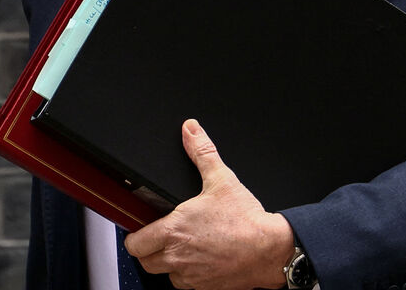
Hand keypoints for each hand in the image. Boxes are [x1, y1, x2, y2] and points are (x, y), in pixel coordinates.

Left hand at [124, 119, 294, 289]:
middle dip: (148, 251)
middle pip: (145, 262)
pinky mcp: (206, 286)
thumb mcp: (221, 179)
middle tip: (158, 238)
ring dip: (167, 264)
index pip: (135, 243)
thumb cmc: (246, 220)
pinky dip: (186, 275)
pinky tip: (197, 260)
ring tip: (179, 248)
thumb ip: (201, 152)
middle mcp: (178, 256)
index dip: (134, 235)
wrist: (271, 249)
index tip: (142, 228)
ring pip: (164, 276)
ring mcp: (192, 274)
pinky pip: (185, 285)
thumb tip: (190, 131)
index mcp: (174, 230)